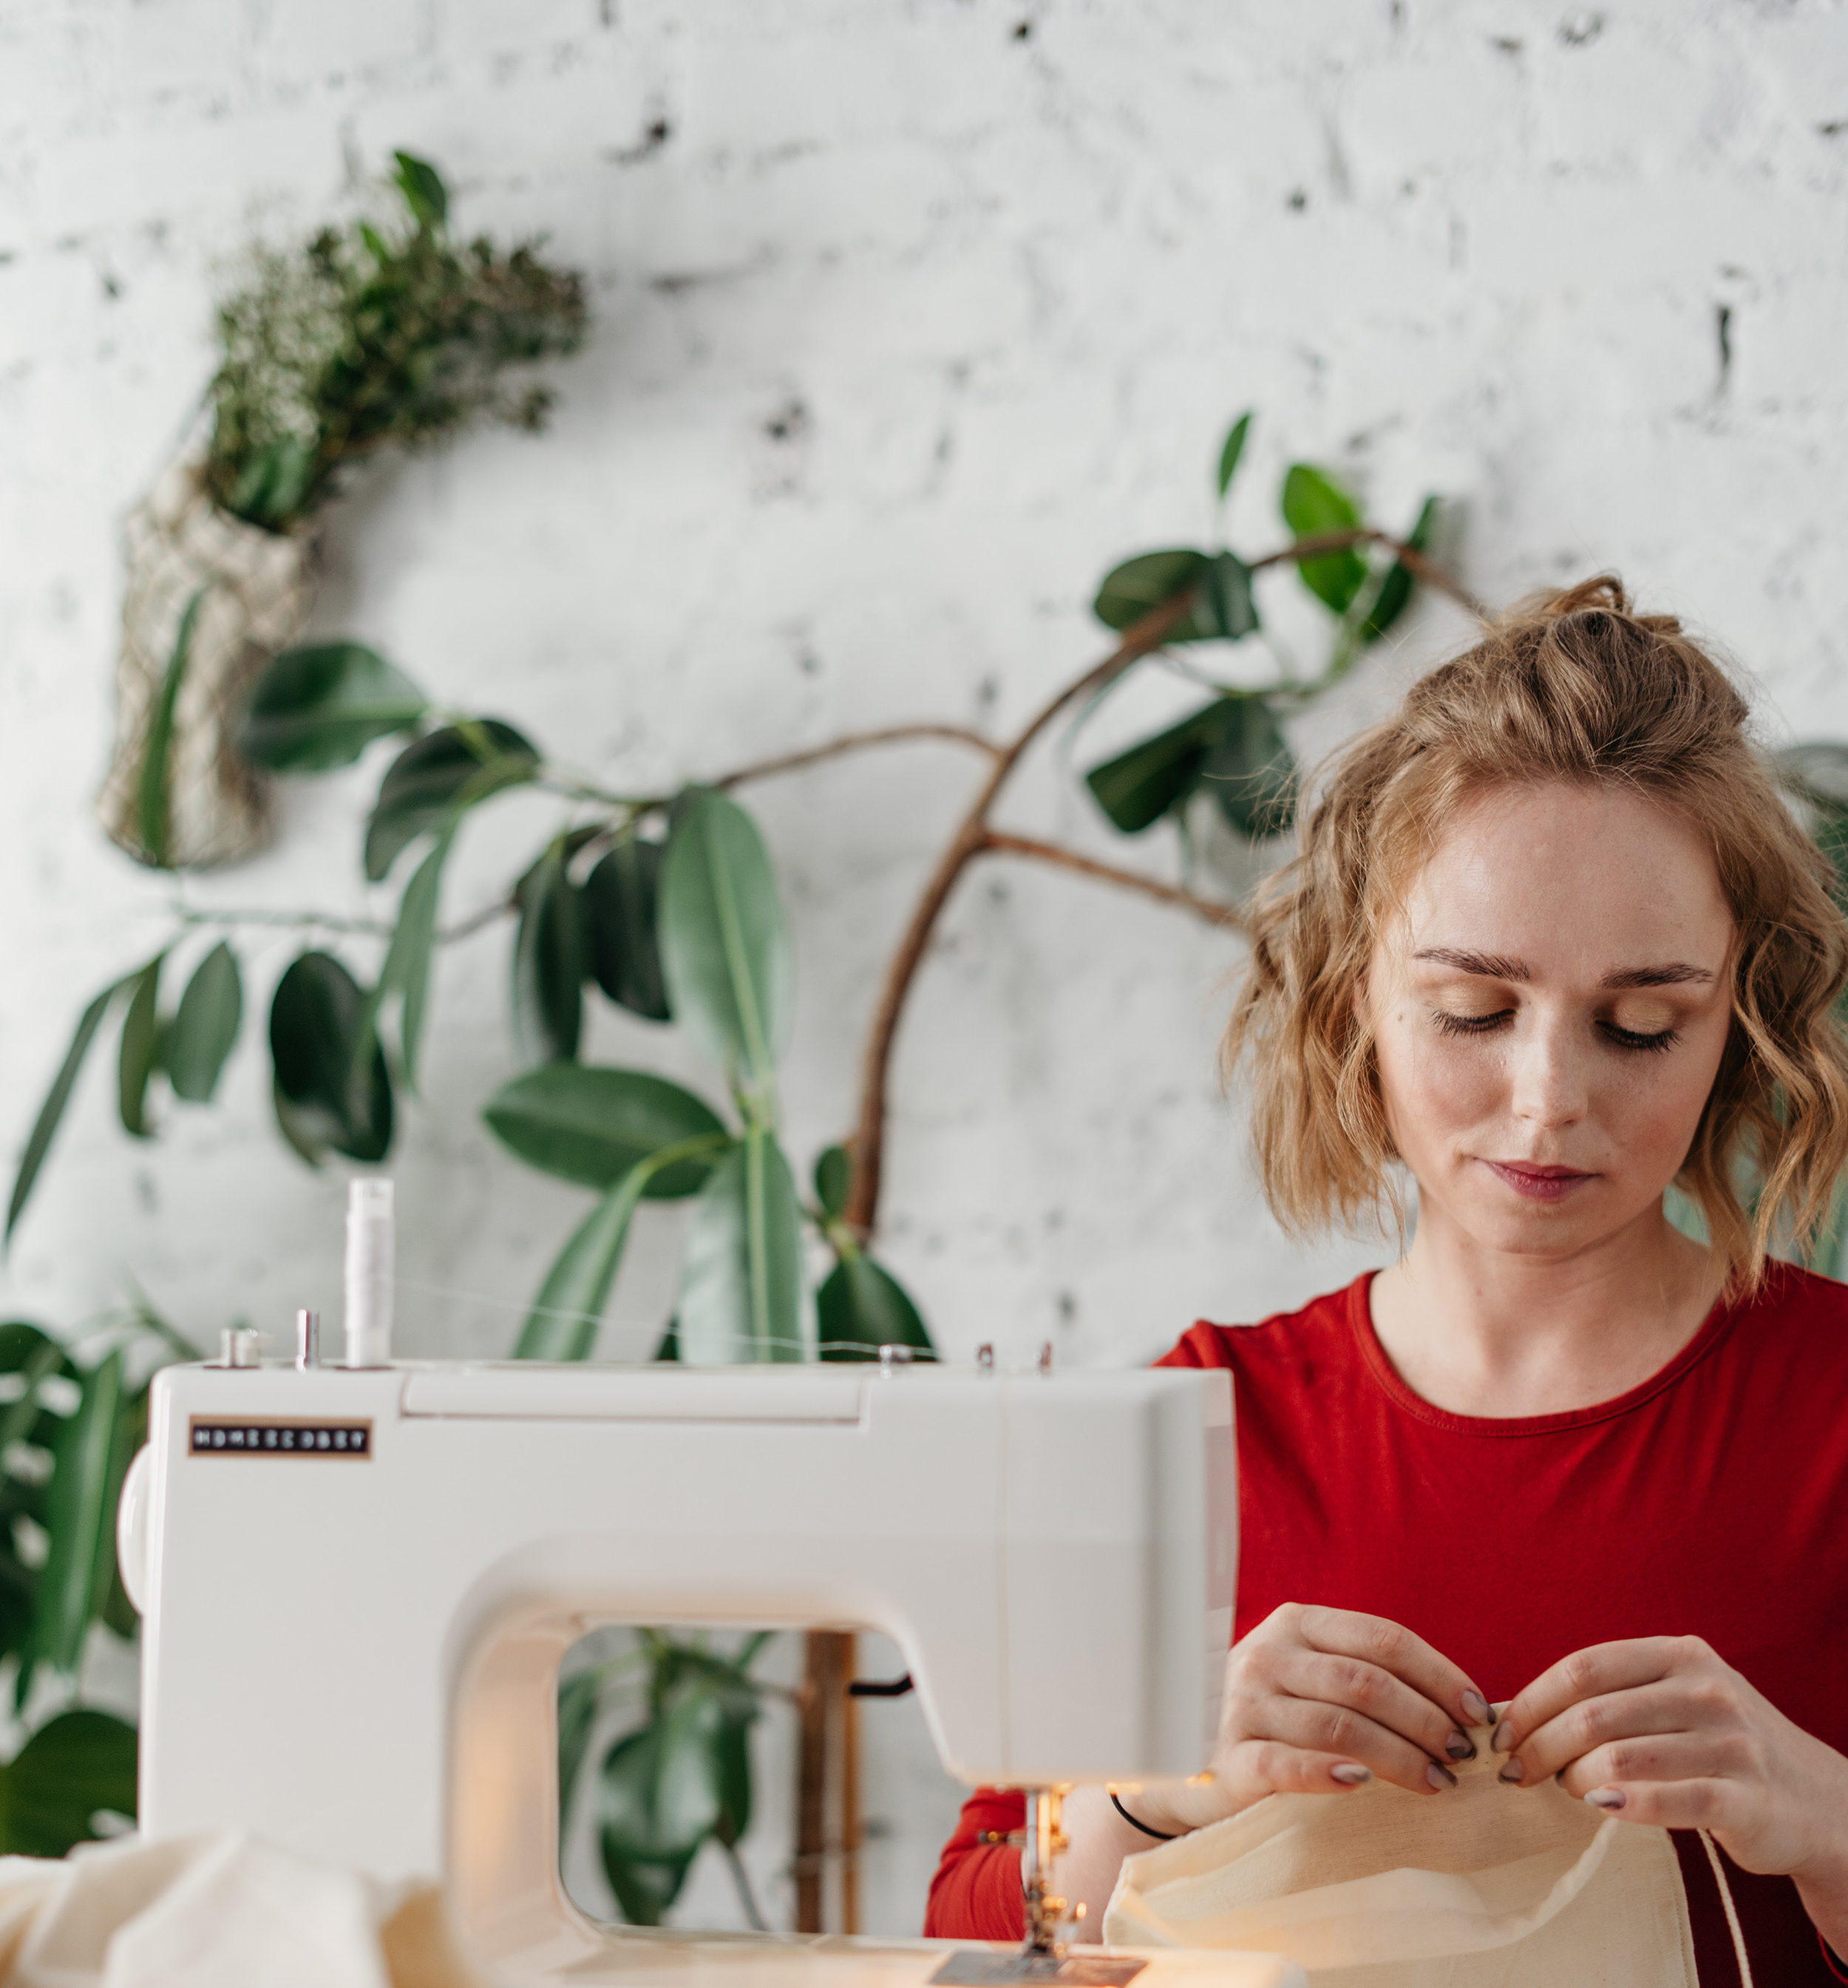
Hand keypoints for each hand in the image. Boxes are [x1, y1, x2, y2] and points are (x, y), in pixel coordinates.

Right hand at [1132, 1603, 1490, 1835]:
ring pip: (1339, 1725)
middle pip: (1365, 1682)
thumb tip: (1465, 1709)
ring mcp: (1244, 1705)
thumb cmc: (1281, 1720)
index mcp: (1296, 1624)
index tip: (1477, 1712)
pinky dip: (1330, 1774)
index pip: (1382, 1639)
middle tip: (1463, 1755)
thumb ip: (1370, 1678)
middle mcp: (1266, 1654)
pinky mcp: (1231, 1758)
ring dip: (1399, 1756)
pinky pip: (1288, 1764)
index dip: (1438, 1674)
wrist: (1195, 1765)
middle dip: (1427, 1720)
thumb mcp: (1315, 1678)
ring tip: (1438, 1781)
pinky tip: (1365, 1786)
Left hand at [1496, 1636, 1847, 1895]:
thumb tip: (1514, 1715)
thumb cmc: (1721, 1747)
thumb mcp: (1675, 1700)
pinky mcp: (1747, 1798)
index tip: (1500, 1733)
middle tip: (1517, 1772)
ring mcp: (1731, 1743)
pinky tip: (1600, 1807)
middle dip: (1539, 1745)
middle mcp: (1706, 1690)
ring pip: (1619, 1758)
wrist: (1820, 1803)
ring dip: (1574, 1779)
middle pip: (1592, 1715)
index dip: (1531, 1702)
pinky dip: (1622, 1805)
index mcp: (1680, 1655)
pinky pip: (1667, 1800)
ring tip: (1563, 1790)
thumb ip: (1612, 1698)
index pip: (1582, 1669)